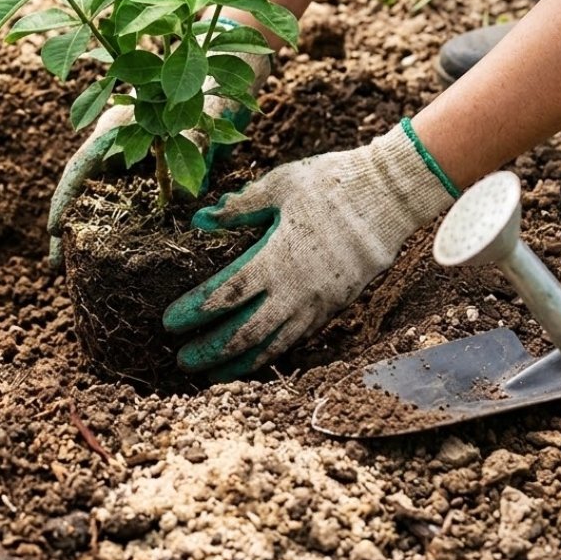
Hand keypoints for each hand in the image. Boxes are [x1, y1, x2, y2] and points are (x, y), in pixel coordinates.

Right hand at [47, 50, 270, 268]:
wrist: (225, 69)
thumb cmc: (211, 92)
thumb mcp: (202, 125)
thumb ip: (191, 156)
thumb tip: (180, 199)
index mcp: (116, 124)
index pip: (79, 168)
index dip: (64, 201)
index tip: (53, 232)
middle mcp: (113, 137)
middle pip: (79, 184)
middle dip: (64, 224)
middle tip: (55, 266)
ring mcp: (124, 147)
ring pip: (96, 190)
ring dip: (84, 224)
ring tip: (73, 265)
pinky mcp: (140, 157)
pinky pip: (118, 191)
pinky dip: (109, 217)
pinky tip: (111, 246)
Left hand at [163, 122, 456, 379]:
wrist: (391, 197)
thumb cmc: (332, 184)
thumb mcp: (281, 185)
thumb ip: (240, 208)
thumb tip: (202, 219)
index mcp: (278, 258)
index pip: (225, 294)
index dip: (195, 312)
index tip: (169, 322)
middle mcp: (297, 289)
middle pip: (246, 332)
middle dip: (211, 350)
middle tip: (182, 360)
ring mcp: (319, 303)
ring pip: (274, 344)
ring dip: (240, 363)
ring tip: (213, 375)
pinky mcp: (336, 306)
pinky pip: (298, 339)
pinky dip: (272, 353)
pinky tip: (256, 357)